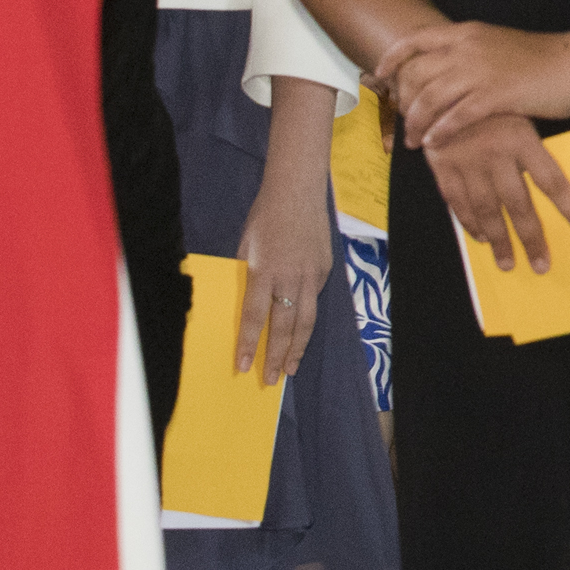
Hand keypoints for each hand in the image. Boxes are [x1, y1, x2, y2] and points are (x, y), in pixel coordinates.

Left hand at [233, 146, 335, 385]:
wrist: (298, 191)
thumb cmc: (264, 217)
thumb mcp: (246, 248)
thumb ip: (248, 277)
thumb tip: (249, 303)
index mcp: (264, 272)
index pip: (255, 318)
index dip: (249, 345)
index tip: (244, 367)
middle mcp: (290, 276)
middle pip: (284, 325)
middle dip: (277, 355)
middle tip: (271, 379)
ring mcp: (312, 273)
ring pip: (307, 319)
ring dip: (298, 347)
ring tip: (292, 368)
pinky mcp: (325, 268)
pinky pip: (314, 299)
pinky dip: (307, 318)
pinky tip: (301, 333)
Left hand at [375, 20, 569, 154]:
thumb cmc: (544, 59)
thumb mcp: (499, 44)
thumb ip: (470, 53)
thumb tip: (446, 68)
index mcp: (468, 33)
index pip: (415, 40)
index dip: (392, 59)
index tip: (380, 75)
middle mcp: (468, 48)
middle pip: (416, 75)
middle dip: (403, 102)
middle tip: (400, 122)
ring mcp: (481, 71)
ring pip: (430, 99)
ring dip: (417, 123)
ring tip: (415, 141)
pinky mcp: (496, 96)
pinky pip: (455, 118)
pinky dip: (441, 132)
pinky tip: (436, 143)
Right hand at [424, 111, 569, 275]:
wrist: (441, 84)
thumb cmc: (493, 98)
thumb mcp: (521, 111)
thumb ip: (536, 145)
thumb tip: (563, 174)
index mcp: (522, 140)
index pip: (554, 182)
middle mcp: (496, 155)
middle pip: (519, 205)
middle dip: (532, 239)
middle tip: (542, 266)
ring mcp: (467, 164)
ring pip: (487, 211)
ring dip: (499, 241)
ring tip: (509, 265)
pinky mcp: (443, 169)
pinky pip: (458, 203)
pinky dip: (470, 223)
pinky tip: (482, 239)